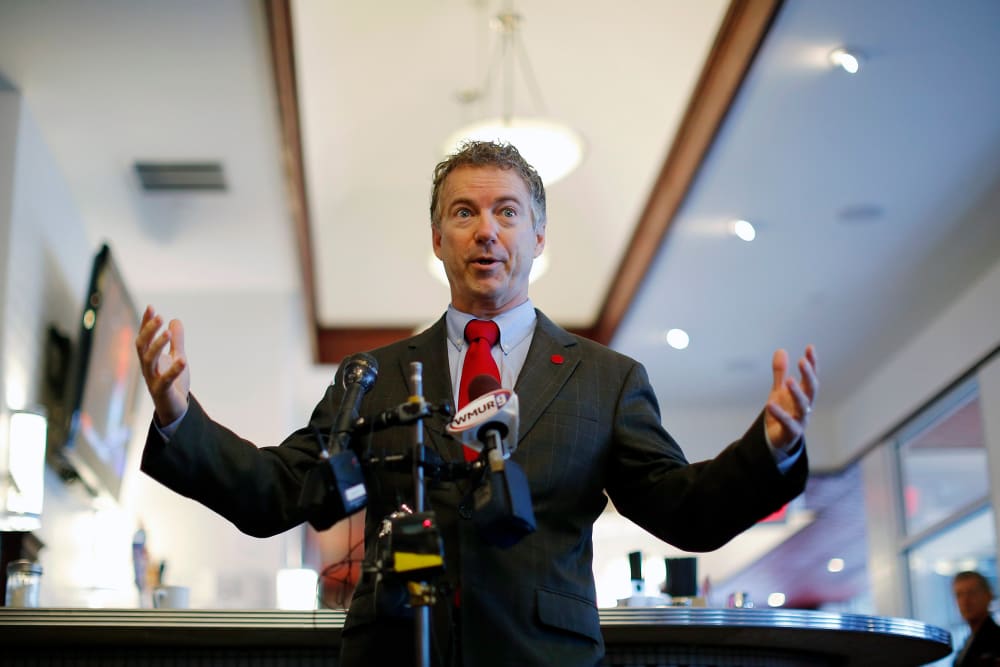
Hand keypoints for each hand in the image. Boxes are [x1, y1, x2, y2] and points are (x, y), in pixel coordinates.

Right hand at [135, 305, 189, 424]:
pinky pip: (166, 380)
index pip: (144, 338)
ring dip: (157, 346)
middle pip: (142, 347)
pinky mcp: (163, 392)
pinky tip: (183, 360)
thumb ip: (176, 341)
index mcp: (150, 359)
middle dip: (148, 331)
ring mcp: (153, 380)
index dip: (146, 323)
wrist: (176, 410)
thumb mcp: (177, 357)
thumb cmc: (174, 383)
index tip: (151, 307)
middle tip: (159, 317)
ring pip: (149, 361)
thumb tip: (175, 320)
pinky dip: (174, 370)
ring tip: (167, 333)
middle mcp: (148, 368)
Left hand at [764, 345, 817, 450]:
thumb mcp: (779, 390)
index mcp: (804, 394)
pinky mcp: (792, 432)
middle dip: (808, 375)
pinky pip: (788, 423)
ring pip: (803, 406)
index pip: (811, 376)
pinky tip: (770, 404)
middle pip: (811, 389)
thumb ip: (780, 372)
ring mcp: (801, 419)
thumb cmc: (782, 412)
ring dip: (797, 393)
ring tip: (789, 381)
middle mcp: (806, 406)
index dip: (812, 363)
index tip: (810, 348)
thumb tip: (781, 350)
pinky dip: (780, 414)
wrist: (778, 440)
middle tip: (802, 361)